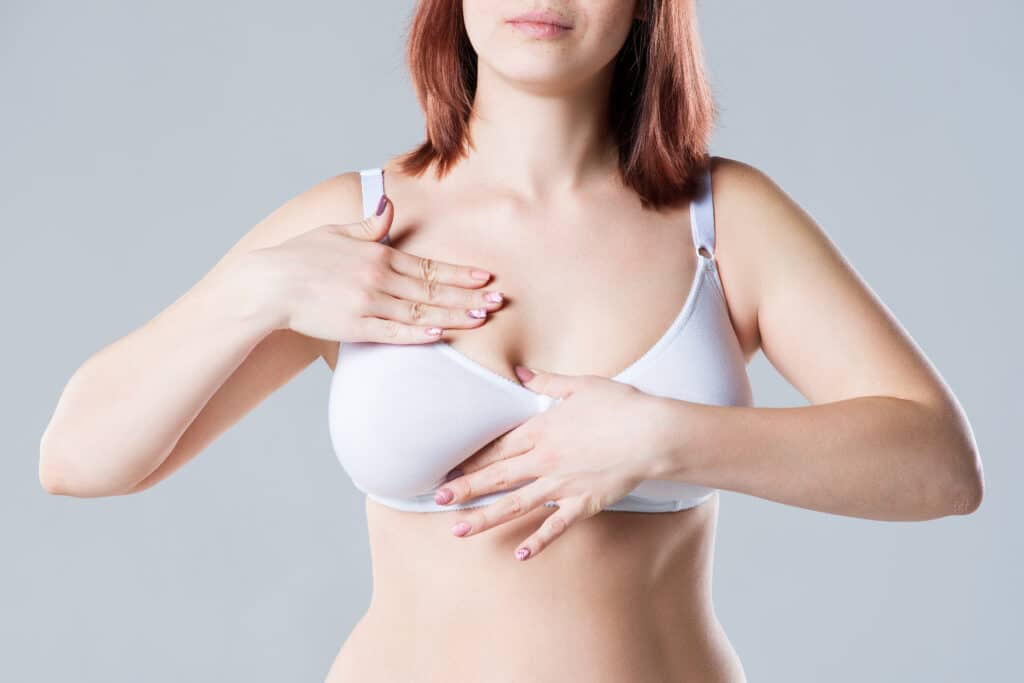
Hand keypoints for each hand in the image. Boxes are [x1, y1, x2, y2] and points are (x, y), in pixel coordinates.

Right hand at [241, 193, 505, 341]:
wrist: (267, 284)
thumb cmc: (300, 256)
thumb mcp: (337, 231)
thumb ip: (369, 224)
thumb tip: (390, 204)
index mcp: (378, 254)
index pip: (429, 265)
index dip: (460, 273)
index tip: (486, 277)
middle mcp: (378, 277)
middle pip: (432, 289)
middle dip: (468, 296)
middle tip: (497, 301)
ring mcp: (368, 303)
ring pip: (420, 310)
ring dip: (453, 315)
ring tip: (481, 318)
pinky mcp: (354, 327)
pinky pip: (393, 331)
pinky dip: (417, 332)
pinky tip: (439, 333)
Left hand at [434, 366, 669, 560]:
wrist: (652, 433)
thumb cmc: (619, 405)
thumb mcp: (580, 385)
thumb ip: (546, 382)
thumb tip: (521, 371)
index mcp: (541, 431)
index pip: (497, 448)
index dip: (471, 459)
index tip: (448, 468)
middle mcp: (545, 460)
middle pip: (496, 477)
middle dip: (465, 488)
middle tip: (437, 499)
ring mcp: (562, 484)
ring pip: (515, 504)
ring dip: (485, 518)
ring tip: (459, 530)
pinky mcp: (583, 502)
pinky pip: (556, 525)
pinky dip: (538, 540)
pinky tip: (520, 554)